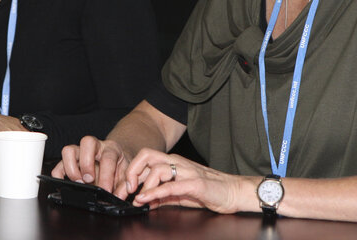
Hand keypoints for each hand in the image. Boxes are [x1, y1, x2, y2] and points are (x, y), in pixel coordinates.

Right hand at [51, 136, 129, 194]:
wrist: (116, 161)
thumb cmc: (120, 168)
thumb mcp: (127, 176)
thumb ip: (124, 186)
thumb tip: (118, 197)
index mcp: (112, 149)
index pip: (108, 158)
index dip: (106, 175)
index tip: (106, 190)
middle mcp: (95, 147)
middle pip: (87, 142)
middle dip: (87, 163)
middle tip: (89, 180)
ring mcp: (80, 152)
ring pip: (69, 150)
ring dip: (71, 168)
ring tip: (78, 183)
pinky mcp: (70, 161)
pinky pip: (58, 164)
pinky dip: (58, 175)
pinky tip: (64, 185)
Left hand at [125, 148, 252, 212]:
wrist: (234, 192)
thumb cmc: (208, 192)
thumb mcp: (179, 193)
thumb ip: (162, 195)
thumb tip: (142, 200)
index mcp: (172, 162)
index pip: (145, 159)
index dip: (131, 171)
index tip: (123, 188)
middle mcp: (177, 162)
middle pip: (146, 156)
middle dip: (131, 172)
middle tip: (123, 190)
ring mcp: (186, 170)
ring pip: (157, 168)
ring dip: (143, 184)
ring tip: (136, 198)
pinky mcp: (195, 183)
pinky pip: (171, 185)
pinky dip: (155, 192)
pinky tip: (145, 199)